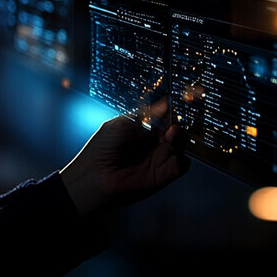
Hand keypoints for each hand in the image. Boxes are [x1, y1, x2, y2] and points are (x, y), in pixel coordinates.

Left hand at [60, 103, 189, 216]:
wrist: (94, 176)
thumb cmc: (102, 148)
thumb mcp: (124, 123)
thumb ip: (147, 113)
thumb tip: (165, 102)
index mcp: (145, 127)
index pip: (166, 115)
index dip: (174, 108)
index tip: (181, 99)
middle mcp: (154, 141)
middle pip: (177, 127)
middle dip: (181, 121)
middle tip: (178, 117)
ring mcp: (160, 157)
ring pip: (182, 144)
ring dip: (181, 136)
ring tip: (172, 133)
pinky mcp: (164, 174)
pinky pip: (182, 165)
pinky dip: (182, 157)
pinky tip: (174, 151)